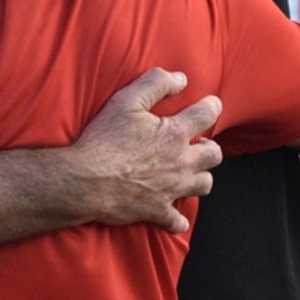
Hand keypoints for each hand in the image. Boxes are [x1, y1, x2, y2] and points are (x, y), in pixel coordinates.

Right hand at [68, 68, 221, 233]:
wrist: (85, 180)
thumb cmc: (104, 139)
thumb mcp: (126, 101)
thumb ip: (156, 84)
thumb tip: (181, 79)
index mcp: (174, 134)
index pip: (207, 115)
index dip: (212, 106)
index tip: (209, 105)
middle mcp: (180, 163)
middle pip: (214, 156)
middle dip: (210, 147)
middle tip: (198, 143)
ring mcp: (171, 189)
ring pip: (203, 185)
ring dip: (199, 177)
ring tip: (188, 171)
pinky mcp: (157, 211)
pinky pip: (177, 221)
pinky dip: (178, 218)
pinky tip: (173, 214)